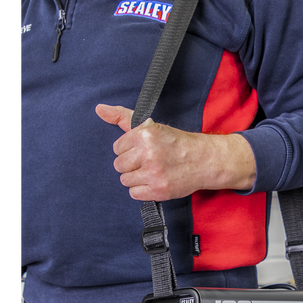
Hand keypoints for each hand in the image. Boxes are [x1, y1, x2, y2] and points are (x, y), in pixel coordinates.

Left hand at [95, 104, 256, 201]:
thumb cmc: (175, 142)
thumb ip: (122, 117)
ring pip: (125, 180)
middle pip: (119, 165)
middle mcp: (148, 154)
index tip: (142, 150)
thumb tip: (99, 109)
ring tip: (151, 171)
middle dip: (131, 164)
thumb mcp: (150, 126)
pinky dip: (142, 190)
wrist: (204, 160)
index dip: (129, 150)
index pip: (117, 148)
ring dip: (136, 177)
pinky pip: (134, 193)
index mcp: (145, 134)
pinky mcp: (159, 190)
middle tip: (147, 161)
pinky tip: (153, 181)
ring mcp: (154, 174)